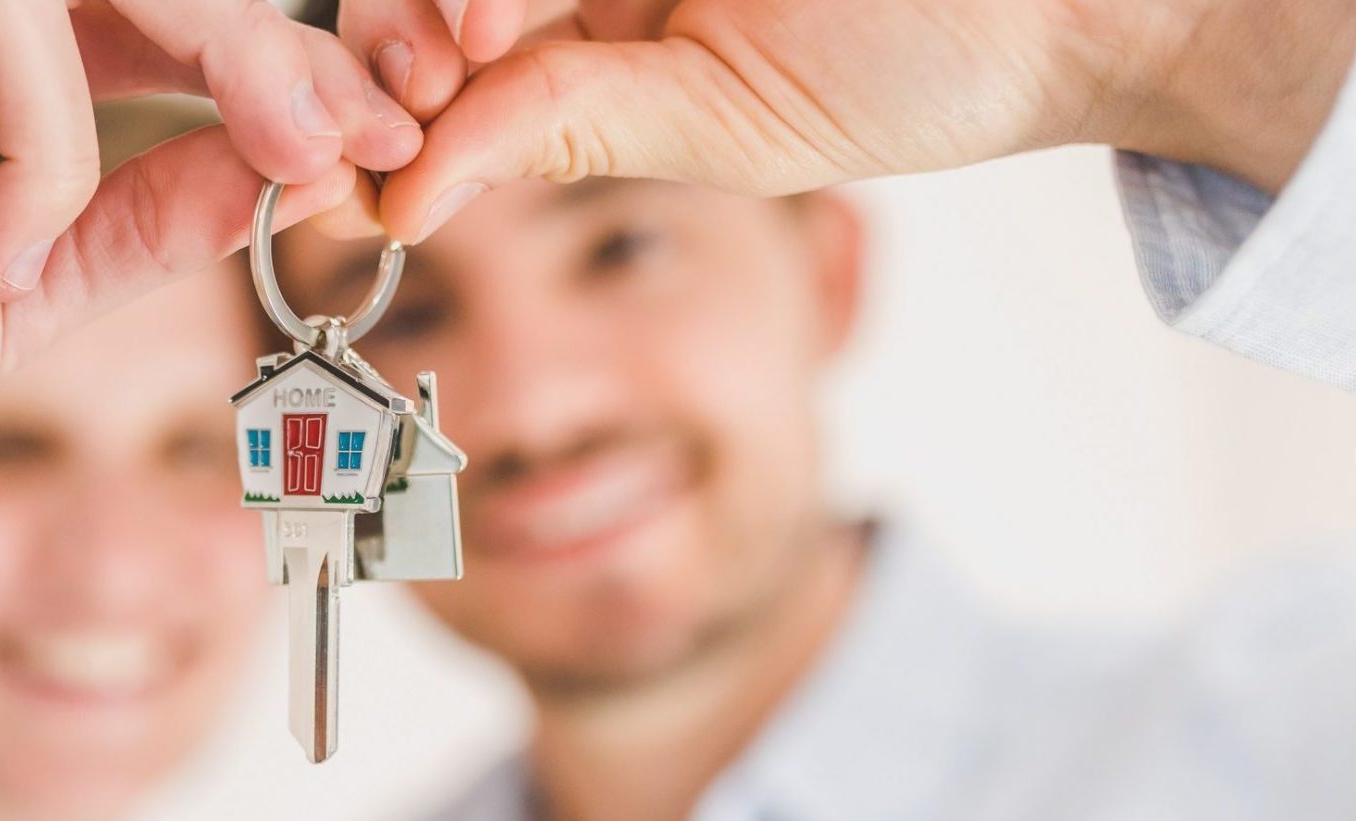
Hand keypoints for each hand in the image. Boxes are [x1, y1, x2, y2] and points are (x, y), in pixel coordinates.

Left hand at [339, 0, 1355, 242]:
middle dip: (399, 27)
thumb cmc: (913, 67)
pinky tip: (494, 14)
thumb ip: (564, 130)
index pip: (453, 45)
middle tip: (417, 77)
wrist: (1066, 1)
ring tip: (473, 34)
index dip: (386, 91)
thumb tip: (401, 202)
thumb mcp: (717, 127)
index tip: (353, 160)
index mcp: (600, 25)